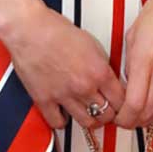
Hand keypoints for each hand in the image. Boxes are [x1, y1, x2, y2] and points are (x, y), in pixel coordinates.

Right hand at [0, 0, 124, 132]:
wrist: (29, 28)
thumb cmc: (56, 30)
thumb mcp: (92, 44)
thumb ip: (103, 66)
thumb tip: (109, 80)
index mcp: (99, 71)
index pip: (122, 100)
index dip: (123, 104)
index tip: (120, 104)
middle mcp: (84, 86)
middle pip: (107, 115)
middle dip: (109, 113)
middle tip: (105, 110)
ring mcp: (64, 95)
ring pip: (87, 123)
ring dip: (90, 120)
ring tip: (88, 113)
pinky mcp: (44, 100)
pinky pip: (59, 123)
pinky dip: (63, 121)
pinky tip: (64, 112)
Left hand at [119, 0, 152, 130]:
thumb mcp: (131, 36)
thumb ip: (128, 63)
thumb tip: (127, 83)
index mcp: (143, 61)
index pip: (133, 104)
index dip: (123, 118)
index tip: (117, 117)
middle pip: (147, 112)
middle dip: (133, 122)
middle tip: (126, 120)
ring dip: (150, 117)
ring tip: (141, 114)